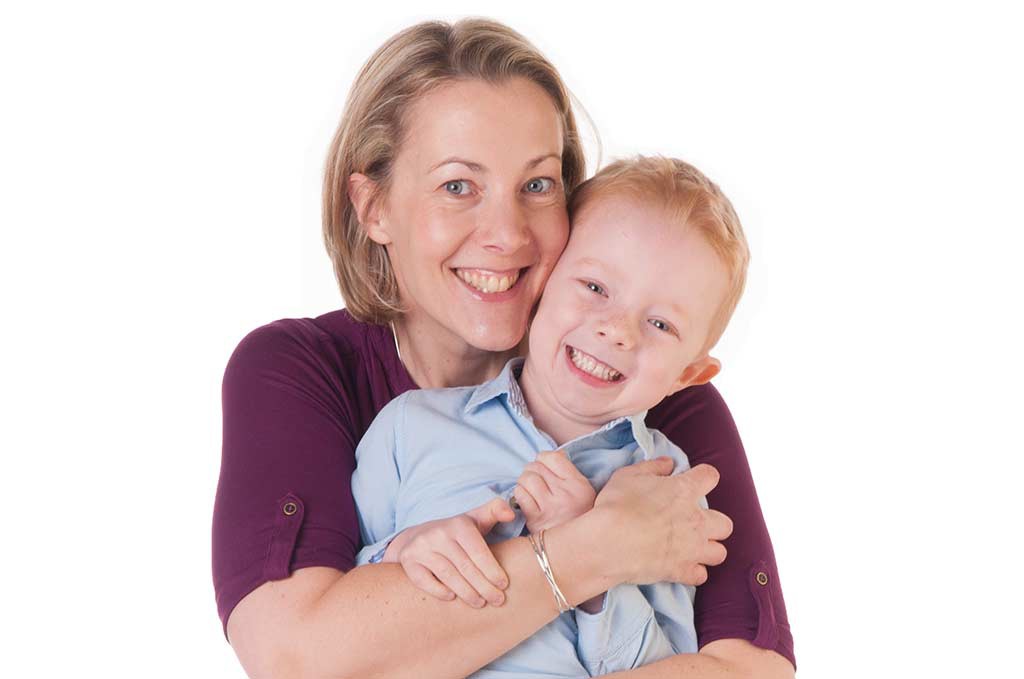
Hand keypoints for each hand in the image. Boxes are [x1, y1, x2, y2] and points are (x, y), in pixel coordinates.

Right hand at [382, 497, 514, 607]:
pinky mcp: (409, 561)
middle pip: (465, 566)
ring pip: (448, 575)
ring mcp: (421, 548)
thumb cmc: (456, 533)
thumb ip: (496, 510)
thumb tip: (511, 513)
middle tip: (498, 600)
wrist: (417, 536)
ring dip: (466, 593)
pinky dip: (439, 591)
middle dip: (484, 586)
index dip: (492, 569)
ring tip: (480, 603)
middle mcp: (438, 534)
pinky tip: (452, 598)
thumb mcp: (476, 518)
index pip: (478, 550)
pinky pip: (425, 581)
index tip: (504, 585)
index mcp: (458, 524)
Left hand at [514, 450, 596, 532]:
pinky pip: (520, 496)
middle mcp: (566, 495)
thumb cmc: (576, 517)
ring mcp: (550, 508)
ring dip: (524, 483)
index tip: (544, 467)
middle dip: (532, 471)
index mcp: (580, 486)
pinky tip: (528, 503)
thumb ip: (567, 473)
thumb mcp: (582, 493)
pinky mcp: (536, 520)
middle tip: (537, 482)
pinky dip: (520, 496)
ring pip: (526, 479)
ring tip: (531, 492)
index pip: (553, 457)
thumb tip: (547, 456)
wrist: (575, 550)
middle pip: (536, 467)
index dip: (543, 459)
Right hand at [593, 458, 732, 585]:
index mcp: (685, 491)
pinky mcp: (682, 571)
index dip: (704, 477)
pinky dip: (693, 572)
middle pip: (725, 524)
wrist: (608, 543)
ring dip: (708, 550)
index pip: (710, 477)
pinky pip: (701, 576)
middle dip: (714, 523)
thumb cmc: (617, 505)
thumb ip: (652, 467)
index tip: (695, 480)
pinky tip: (681, 567)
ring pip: (720, 553)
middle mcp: (696, 520)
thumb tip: (669, 463)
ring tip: (692, 548)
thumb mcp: (628, 475)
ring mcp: (692, 549)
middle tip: (695, 522)